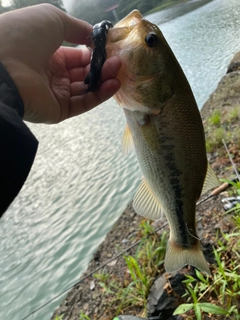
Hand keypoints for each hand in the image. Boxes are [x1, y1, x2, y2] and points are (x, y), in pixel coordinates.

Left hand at [0, 4, 120, 122]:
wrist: (5, 67)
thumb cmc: (25, 37)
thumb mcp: (53, 19)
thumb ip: (77, 28)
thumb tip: (94, 38)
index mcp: (48, 53)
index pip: (77, 55)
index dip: (93, 53)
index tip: (110, 49)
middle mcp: (52, 74)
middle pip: (84, 72)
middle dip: (102, 66)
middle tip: (118, 61)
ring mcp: (56, 94)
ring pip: (86, 88)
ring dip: (104, 79)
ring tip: (118, 70)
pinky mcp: (59, 111)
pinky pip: (83, 103)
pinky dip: (100, 95)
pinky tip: (113, 84)